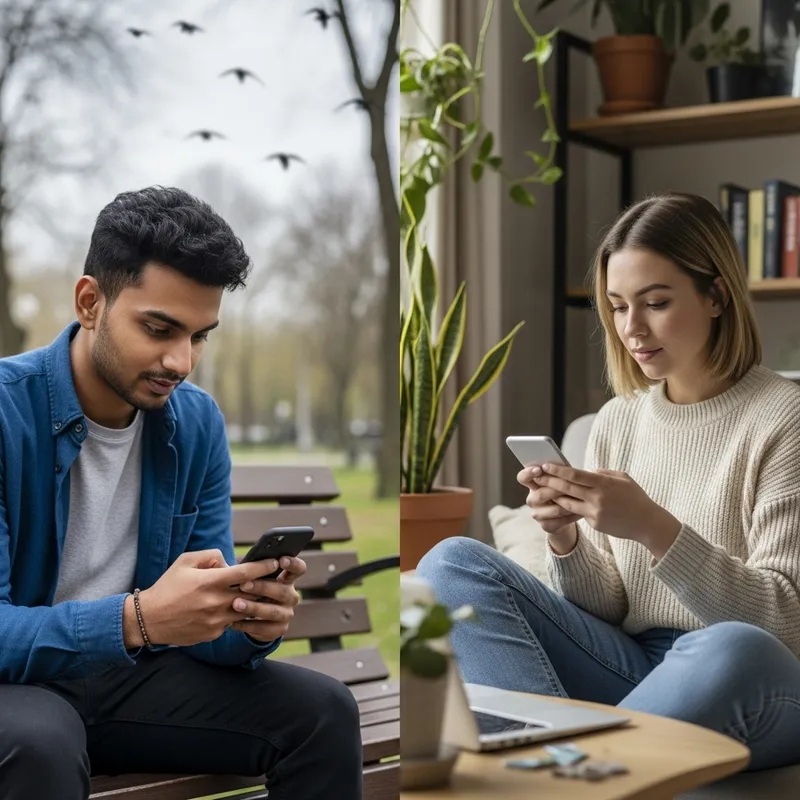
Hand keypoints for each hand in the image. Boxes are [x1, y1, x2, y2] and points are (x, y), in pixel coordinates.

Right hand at [129, 550, 284, 646]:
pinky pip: (231, 622)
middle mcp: (216, 602)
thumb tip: (229, 562)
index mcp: (210, 582)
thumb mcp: (185, 561)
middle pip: (252, 594)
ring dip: (251, 602)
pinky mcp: (213, 634)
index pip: (246, 573)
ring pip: (245, 610)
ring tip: (257, 594)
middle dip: (264, 586)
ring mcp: (216, 621)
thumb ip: (211, 556)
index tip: (275, 562)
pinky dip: (233, 614)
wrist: (149, 620)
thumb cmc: (168, 587)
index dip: (264, 567)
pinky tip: (231, 609)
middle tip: (273, 579)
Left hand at [229, 556, 306, 641]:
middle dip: (262, 587)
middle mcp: (291, 596)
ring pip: (273, 611)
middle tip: (243, 585)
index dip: (293, 564)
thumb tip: (225, 557)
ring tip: (236, 604)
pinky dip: (247, 625)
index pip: (299, 569)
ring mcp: (287, 613)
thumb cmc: (253, 590)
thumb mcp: (254, 578)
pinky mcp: (280, 629)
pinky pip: (264, 628)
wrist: (256, 619)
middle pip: (282, 591)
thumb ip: (247, 568)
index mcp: (287, 579)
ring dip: (254, 607)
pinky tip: (233, 622)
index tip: (281, 560)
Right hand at [517, 465, 581, 535]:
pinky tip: (581, 512)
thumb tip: (564, 466)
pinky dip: (572, 515)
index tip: (539, 469)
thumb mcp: (560, 480)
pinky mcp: (546, 525)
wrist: (564, 516)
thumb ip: (558, 473)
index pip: (523, 477)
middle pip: (540, 494)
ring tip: (582, 500)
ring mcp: (537, 513)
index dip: (529, 473)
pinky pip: (561, 520)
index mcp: (532, 485)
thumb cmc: (563, 493)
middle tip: (572, 486)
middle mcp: (531, 499)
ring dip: (569, 504)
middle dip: (557, 489)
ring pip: (554, 508)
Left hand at [533, 463, 680, 551]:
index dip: (558, 470)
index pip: (575, 475)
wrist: (648, 523)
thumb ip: (602, 473)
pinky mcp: (594, 524)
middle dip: (549, 481)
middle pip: (567, 488)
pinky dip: (570, 508)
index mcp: (604, 483)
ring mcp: (595, 512)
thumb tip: (586, 471)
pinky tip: (559, 503)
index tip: (545, 465)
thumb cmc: (635, 497)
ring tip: (542, 490)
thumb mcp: (622, 478)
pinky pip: (579, 514)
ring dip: (554, 496)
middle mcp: (597, 498)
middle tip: (536, 476)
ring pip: (568, 503)